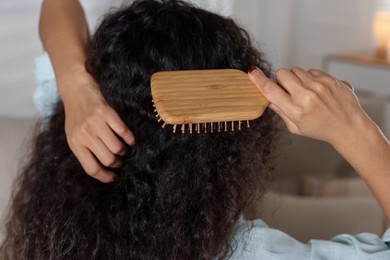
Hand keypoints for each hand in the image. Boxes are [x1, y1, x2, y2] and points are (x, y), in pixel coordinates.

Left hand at [60, 69, 134, 182]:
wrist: (76, 88)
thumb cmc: (76, 114)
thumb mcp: (74, 134)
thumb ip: (85, 150)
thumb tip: (103, 168)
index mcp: (75, 143)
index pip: (92, 168)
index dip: (105, 177)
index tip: (114, 177)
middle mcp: (84, 135)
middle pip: (108, 160)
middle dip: (117, 163)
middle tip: (120, 159)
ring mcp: (95, 123)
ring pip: (117, 148)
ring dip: (124, 151)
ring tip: (124, 148)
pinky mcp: (106, 113)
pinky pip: (123, 132)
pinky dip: (130, 139)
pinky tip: (130, 140)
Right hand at [248, 67, 371, 146]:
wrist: (349, 127)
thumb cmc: (321, 129)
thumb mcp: (296, 127)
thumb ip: (281, 112)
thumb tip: (268, 98)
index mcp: (295, 110)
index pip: (270, 90)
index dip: (258, 80)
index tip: (252, 72)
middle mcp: (306, 96)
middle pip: (282, 73)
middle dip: (281, 80)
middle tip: (288, 90)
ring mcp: (319, 86)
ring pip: (295, 70)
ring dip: (295, 78)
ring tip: (305, 91)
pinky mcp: (329, 79)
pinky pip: (310, 71)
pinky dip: (309, 78)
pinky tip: (316, 90)